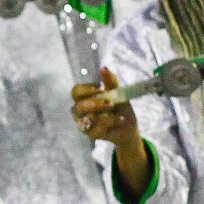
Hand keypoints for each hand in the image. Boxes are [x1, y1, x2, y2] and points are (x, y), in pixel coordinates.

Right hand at [72, 69, 151, 198]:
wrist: (128, 125)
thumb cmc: (119, 107)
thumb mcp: (118, 92)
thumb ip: (110, 81)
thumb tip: (104, 68)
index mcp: (84, 97)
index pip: (75, 92)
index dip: (85, 90)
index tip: (100, 88)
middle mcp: (81, 111)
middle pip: (77, 107)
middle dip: (94, 104)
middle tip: (110, 102)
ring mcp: (85, 124)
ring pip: (85, 120)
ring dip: (103, 115)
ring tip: (116, 112)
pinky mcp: (92, 135)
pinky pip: (94, 131)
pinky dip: (108, 124)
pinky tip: (118, 120)